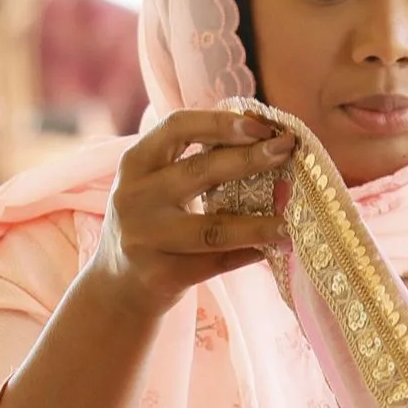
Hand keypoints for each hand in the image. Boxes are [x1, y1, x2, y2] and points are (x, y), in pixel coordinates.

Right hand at [93, 110, 291, 319]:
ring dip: (258, 225)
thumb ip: (196, 162)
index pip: (177, 127)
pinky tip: (272, 248)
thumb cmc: (151, 223)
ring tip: (289, 222)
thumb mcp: (156, 185)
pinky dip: (249, 254)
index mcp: (135, 163)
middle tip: (285, 151)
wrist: (118, 286)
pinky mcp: (161, 275)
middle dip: (249, 158)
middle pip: (200, 171)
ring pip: (213, 229)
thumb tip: (266, 144)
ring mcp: (145, 238)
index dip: (221, 122)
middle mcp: (134, 197)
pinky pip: (216, 263)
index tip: (261, 125)